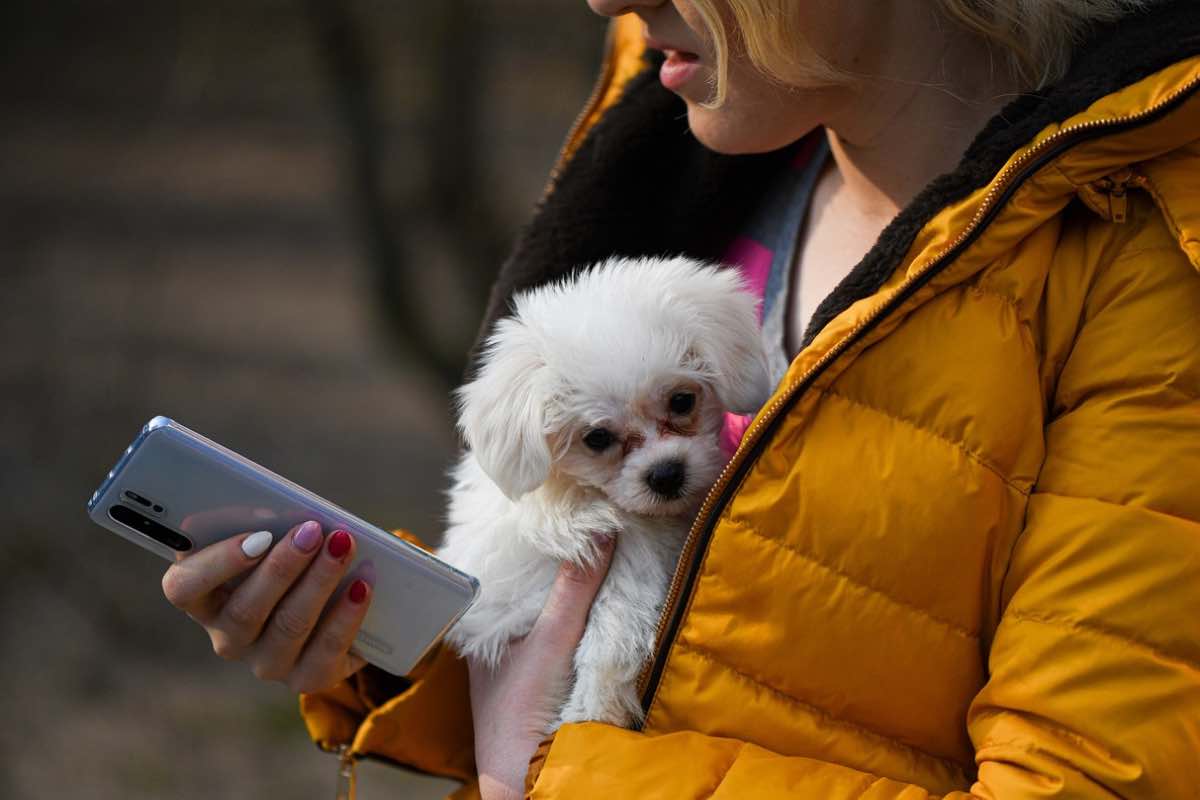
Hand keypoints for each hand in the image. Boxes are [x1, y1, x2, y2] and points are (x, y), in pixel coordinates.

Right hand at [160, 520, 371, 691]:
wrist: (338, 607)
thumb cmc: (296, 560)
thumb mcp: (275, 541)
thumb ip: (270, 527)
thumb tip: (289, 514)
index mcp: (205, 600)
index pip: (184, 588)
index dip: (218, 562)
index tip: (258, 535)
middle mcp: (228, 638)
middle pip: (245, 609)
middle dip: (283, 566)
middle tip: (312, 531)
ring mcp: (267, 663)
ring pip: (289, 625)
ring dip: (319, 581)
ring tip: (344, 546)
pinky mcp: (307, 677)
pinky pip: (326, 650)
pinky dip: (347, 614)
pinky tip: (362, 584)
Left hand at [470, 535, 615, 799]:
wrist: (527, 775)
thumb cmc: (520, 712)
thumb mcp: (551, 641)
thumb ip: (574, 589)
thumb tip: (599, 532)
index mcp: (481, 625)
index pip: (500, 568)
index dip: (525, 540)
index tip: (554, 511)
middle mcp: (494, 638)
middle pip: (524, 585)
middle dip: (551, 558)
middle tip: (581, 520)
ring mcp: (516, 659)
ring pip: (541, 607)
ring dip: (565, 585)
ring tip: (593, 545)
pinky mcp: (539, 676)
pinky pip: (557, 629)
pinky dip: (575, 611)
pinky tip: (596, 594)